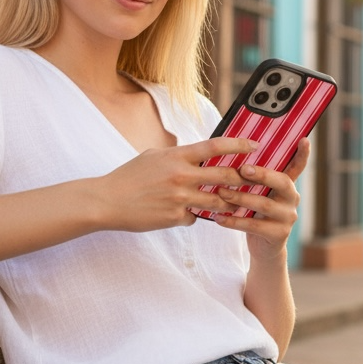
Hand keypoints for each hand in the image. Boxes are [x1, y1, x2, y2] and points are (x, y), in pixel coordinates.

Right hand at [92, 136, 260, 231]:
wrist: (108, 201)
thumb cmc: (130, 176)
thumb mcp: (153, 156)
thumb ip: (177, 155)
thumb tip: (197, 154)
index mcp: (177, 156)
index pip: (215, 147)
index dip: (239, 145)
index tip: (255, 146)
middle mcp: (181, 176)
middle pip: (225, 176)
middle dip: (244, 178)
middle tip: (254, 179)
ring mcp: (180, 198)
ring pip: (217, 201)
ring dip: (228, 202)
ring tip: (234, 202)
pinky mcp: (175, 217)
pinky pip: (195, 217)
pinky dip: (194, 215)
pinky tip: (185, 213)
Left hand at [214, 138, 310, 258]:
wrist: (263, 249)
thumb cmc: (256, 214)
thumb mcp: (259, 195)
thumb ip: (254, 180)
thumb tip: (233, 157)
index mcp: (287, 186)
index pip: (297, 167)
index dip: (302, 155)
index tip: (304, 139)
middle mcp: (292, 199)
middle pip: (283, 182)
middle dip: (262, 174)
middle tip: (241, 169)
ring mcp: (288, 218)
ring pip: (264, 204)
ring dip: (240, 197)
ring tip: (221, 192)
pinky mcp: (279, 235)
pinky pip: (254, 225)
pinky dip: (234, 221)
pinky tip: (218, 217)